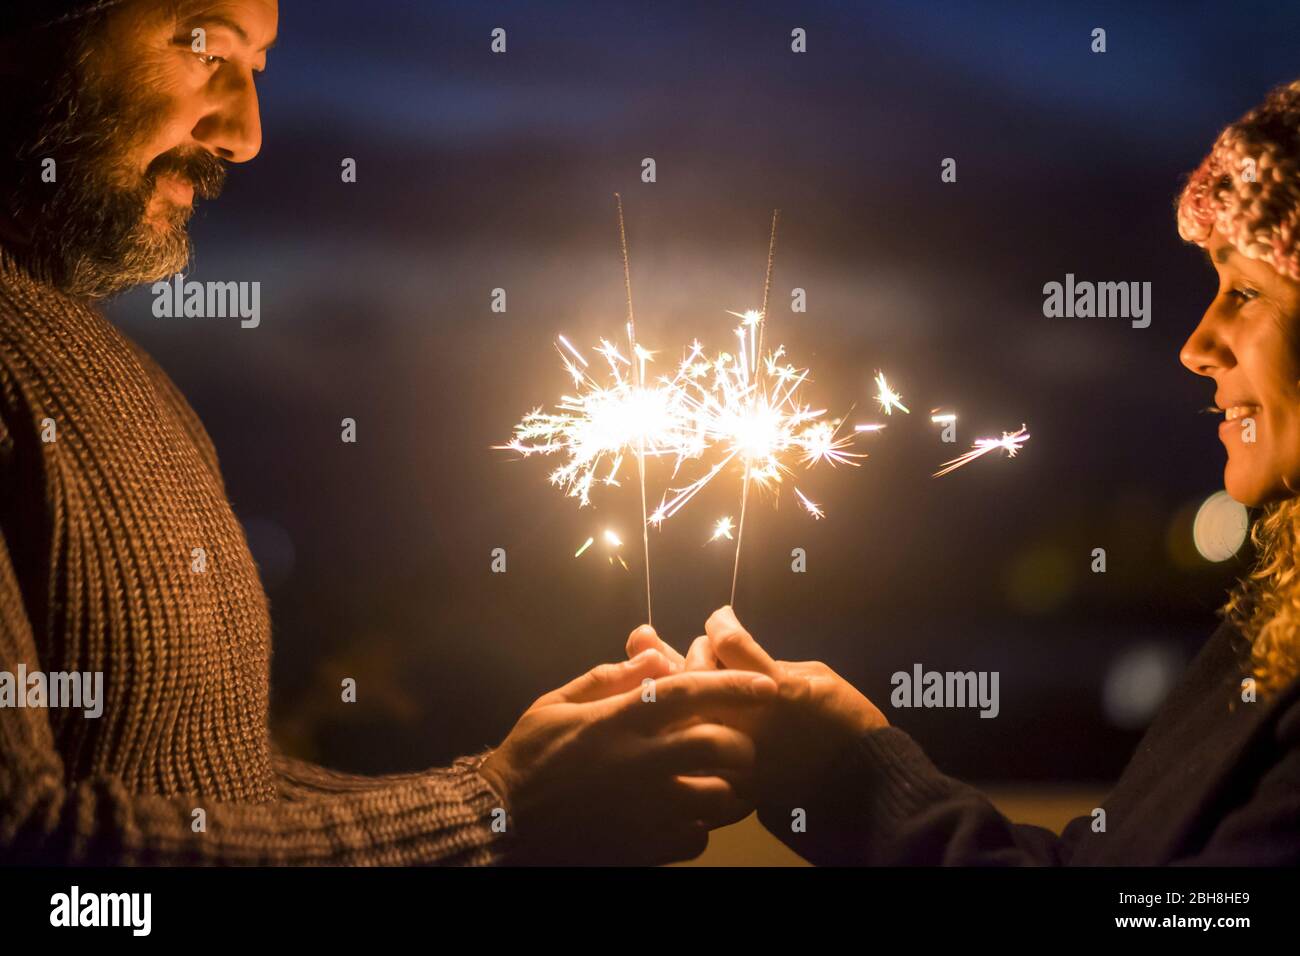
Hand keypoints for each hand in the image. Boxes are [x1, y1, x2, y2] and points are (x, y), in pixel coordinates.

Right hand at [479, 628, 777, 864]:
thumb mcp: (557, 704)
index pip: (689, 692)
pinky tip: (684, 816)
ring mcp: (645, 809)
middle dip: (740, 743)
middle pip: (721, 746)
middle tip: (735, 745)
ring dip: (726, 788)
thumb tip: (657, 655)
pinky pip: (698, 839)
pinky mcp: (644, 847)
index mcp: (619, 721)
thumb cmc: (529, 757)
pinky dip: (700, 827)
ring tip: (716, 782)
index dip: (734, 684)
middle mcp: (640, 763)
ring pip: (719, 798)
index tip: (767, 685)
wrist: (501, 825)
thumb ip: (609, 677)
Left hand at [701, 606, 887, 798]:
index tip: (723, 618)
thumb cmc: (844, 719)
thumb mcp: (814, 675)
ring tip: (707, 684)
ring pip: (687, 711)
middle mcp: (747, 721)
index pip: (727, 642)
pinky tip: (706, 715)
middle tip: (712, 651)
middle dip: (701, 653)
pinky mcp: (730, 779)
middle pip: (696, 673)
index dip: (721, 622)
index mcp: (774, 690)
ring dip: (692, 691)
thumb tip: (734, 657)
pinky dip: (694, 725)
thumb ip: (768, 664)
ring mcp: (734, 754)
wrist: (858, 781)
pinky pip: (696, 744)